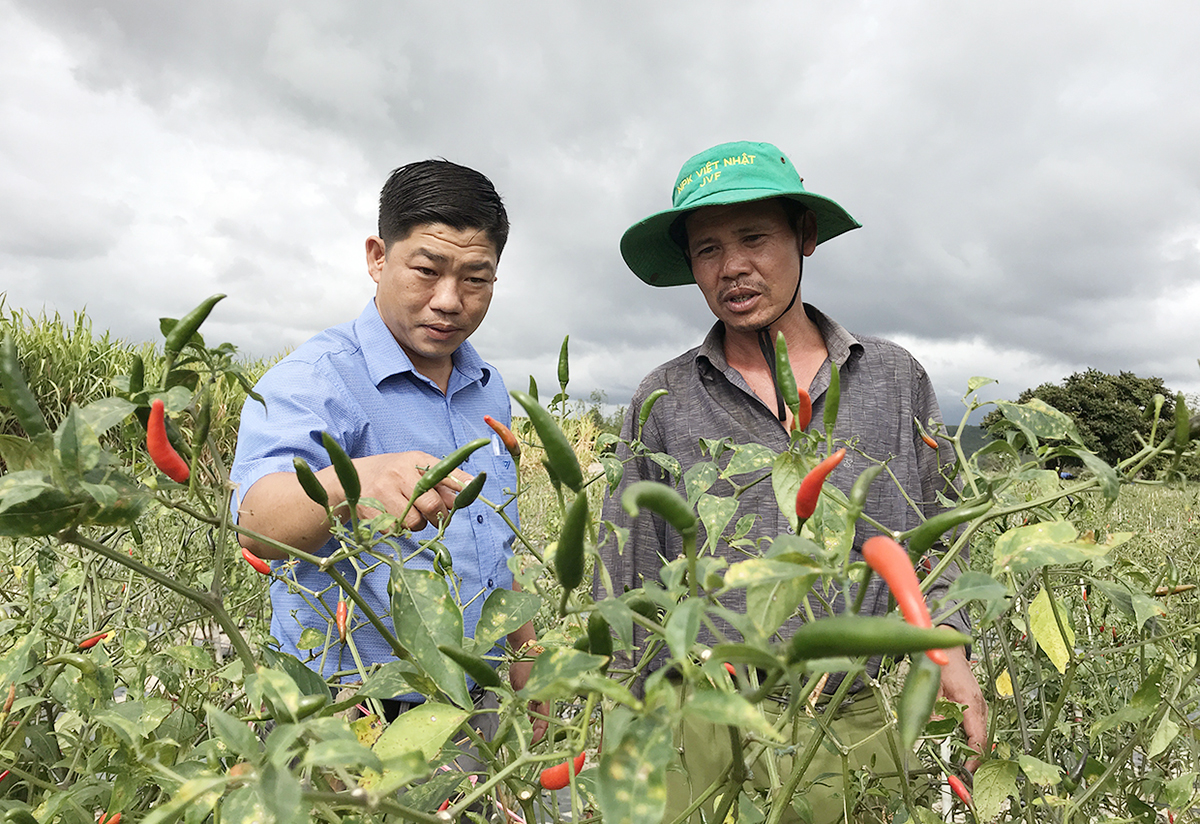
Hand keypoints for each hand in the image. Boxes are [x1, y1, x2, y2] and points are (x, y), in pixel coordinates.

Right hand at [351, 451, 472, 530]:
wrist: (351, 477)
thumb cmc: (393, 475)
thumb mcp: (416, 469)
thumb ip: (441, 482)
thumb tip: (463, 496)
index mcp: (415, 461)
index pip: (444, 472)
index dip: (461, 482)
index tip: (473, 488)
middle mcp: (399, 473)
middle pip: (432, 504)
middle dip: (437, 515)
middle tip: (431, 514)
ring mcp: (383, 491)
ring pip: (414, 522)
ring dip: (417, 524)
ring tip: (408, 513)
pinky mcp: (369, 509)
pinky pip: (395, 530)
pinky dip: (398, 529)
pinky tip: (391, 516)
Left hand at [508, 658, 549, 742]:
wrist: (525, 650)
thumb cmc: (526, 666)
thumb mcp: (523, 686)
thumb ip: (521, 703)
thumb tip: (516, 720)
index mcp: (546, 698)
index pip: (545, 721)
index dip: (538, 733)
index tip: (530, 742)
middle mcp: (544, 699)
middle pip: (540, 720)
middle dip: (532, 732)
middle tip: (523, 743)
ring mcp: (537, 696)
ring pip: (534, 716)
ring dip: (528, 725)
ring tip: (518, 736)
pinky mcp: (530, 693)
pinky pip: (528, 709)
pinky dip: (524, 716)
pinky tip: (516, 723)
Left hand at [938, 644, 987, 771]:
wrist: (948, 648)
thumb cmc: (940, 664)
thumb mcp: (931, 688)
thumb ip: (933, 713)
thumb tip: (935, 739)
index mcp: (971, 702)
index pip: (978, 738)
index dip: (974, 758)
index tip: (967, 773)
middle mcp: (980, 706)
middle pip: (981, 740)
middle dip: (973, 759)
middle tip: (960, 776)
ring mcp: (979, 706)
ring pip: (978, 735)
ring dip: (969, 750)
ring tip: (958, 765)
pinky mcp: (975, 706)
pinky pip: (974, 727)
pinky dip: (967, 738)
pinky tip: (956, 746)